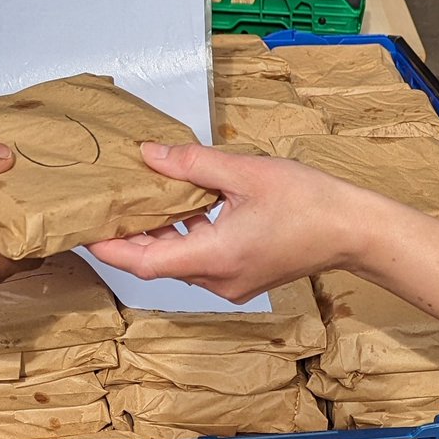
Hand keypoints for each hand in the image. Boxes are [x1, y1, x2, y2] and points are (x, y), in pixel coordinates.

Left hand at [87, 142, 361, 301]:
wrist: (355, 231)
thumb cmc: (309, 202)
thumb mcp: (246, 172)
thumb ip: (192, 164)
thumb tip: (148, 155)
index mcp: (216, 256)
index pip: (145, 262)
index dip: (110, 249)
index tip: (83, 233)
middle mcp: (219, 279)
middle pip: (159, 262)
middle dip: (132, 235)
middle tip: (108, 205)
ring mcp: (232, 283)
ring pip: (180, 261)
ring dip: (161, 233)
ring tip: (142, 198)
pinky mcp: (243, 278)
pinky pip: (201, 261)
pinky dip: (187, 236)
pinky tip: (184, 207)